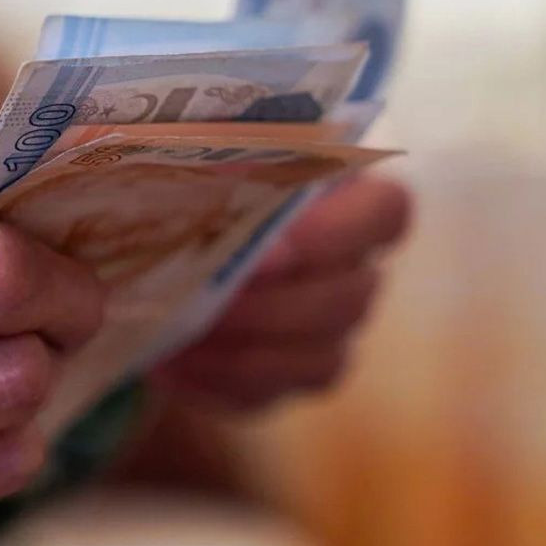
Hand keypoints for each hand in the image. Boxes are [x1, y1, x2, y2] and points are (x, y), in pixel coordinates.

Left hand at [151, 175, 410, 410]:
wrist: (158, 251)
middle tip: (210, 295)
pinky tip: (171, 361)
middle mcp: (352, 271)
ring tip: (182, 330)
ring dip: (246, 347)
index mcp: (348, 200)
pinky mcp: (284, 380)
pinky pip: (267, 394)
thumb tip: (174, 161)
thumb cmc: (192, 183)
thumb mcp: (198, 152)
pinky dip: (217, 380)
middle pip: (350, 297)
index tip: (270, 247)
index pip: (386, 212)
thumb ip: (205, 150)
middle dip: (274, 303)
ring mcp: (327, 334)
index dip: (337, 235)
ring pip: (318, 356)